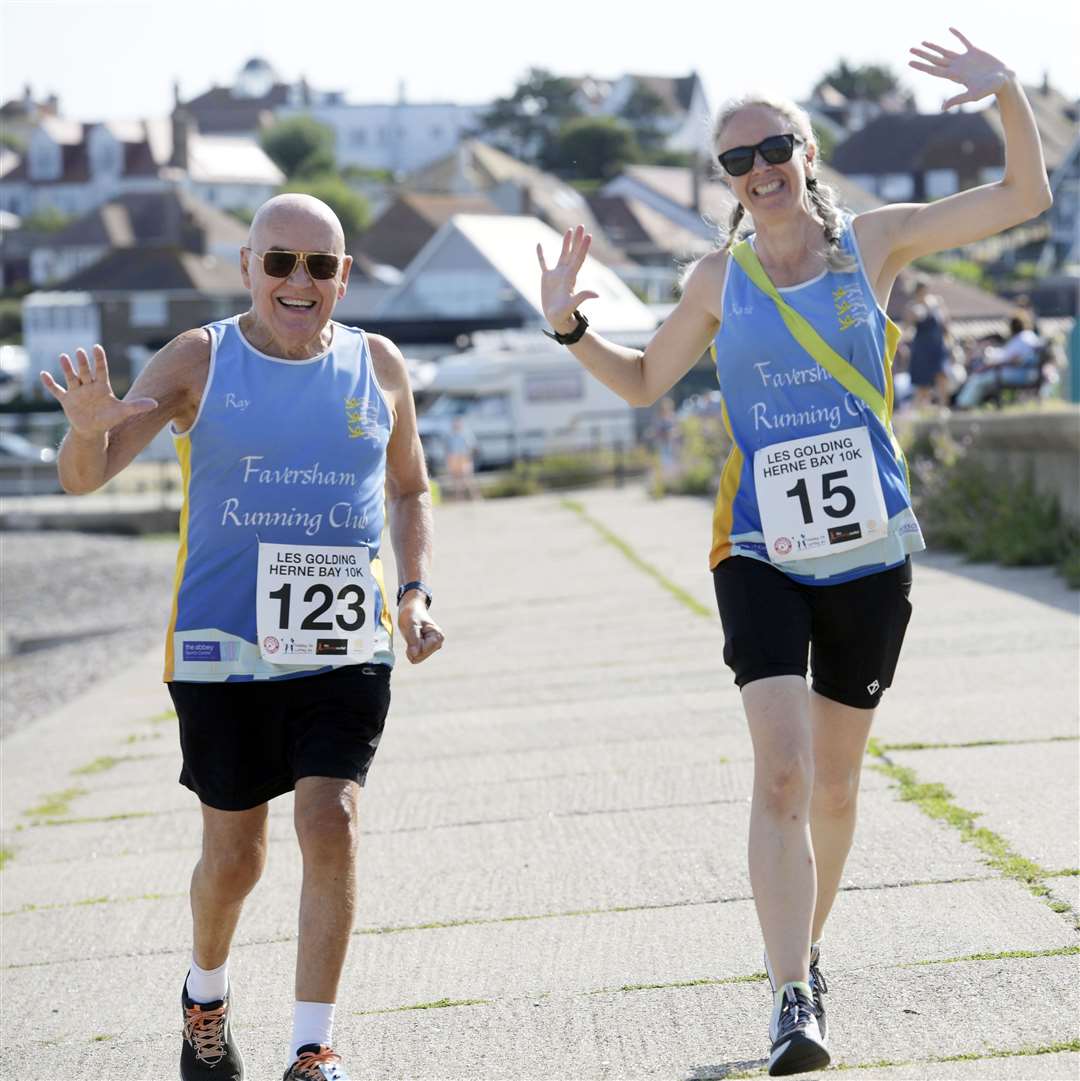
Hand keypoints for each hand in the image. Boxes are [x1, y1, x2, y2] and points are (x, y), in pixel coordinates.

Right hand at [40, 345, 156, 435]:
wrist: (93, 431)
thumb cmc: (109, 419)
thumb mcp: (123, 412)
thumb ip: (138, 406)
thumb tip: (156, 403)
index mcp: (102, 386)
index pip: (101, 370)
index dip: (99, 359)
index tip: (96, 347)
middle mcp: (88, 386)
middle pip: (86, 372)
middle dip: (83, 363)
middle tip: (80, 352)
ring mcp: (77, 392)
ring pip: (72, 377)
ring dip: (67, 368)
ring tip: (63, 357)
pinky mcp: (66, 400)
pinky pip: (57, 390)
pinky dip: (50, 384)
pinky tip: (43, 374)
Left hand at [397, 598, 443, 663]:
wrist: (411, 610)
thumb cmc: (411, 615)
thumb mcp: (410, 625)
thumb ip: (413, 640)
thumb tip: (415, 654)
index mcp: (437, 636)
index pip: (423, 651)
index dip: (413, 645)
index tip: (412, 633)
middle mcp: (438, 643)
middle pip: (420, 657)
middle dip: (412, 648)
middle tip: (411, 634)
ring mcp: (432, 647)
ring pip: (417, 658)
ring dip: (410, 649)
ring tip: (412, 636)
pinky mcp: (427, 649)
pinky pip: (416, 658)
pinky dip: (410, 651)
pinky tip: (411, 641)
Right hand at [536, 225, 598, 333]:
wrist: (557, 319)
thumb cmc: (564, 314)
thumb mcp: (572, 305)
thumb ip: (582, 297)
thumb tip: (596, 294)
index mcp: (571, 277)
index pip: (579, 259)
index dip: (583, 247)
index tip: (588, 235)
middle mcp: (565, 273)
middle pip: (573, 252)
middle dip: (577, 239)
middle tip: (581, 225)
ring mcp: (556, 275)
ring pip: (562, 254)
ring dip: (566, 242)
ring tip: (569, 230)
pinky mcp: (546, 279)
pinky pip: (543, 264)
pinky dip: (541, 255)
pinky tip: (539, 245)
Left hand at [908, 28, 1012, 110]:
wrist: (1003, 80)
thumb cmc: (989, 89)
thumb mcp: (972, 95)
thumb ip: (957, 99)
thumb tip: (942, 108)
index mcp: (954, 76)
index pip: (933, 70)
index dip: (921, 66)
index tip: (909, 62)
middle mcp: (956, 67)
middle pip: (935, 60)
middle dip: (923, 55)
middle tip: (910, 49)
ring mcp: (964, 59)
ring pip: (945, 51)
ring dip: (934, 47)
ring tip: (923, 42)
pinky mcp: (974, 52)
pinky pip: (964, 41)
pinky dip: (957, 35)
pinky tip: (950, 29)